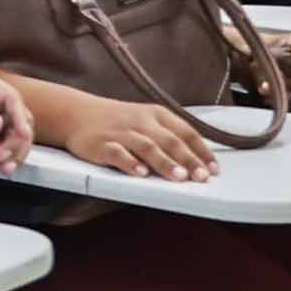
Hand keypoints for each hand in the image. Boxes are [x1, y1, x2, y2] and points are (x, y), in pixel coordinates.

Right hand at [56, 95, 220, 179]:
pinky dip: (130, 163)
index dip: (201, 151)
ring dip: (165, 162)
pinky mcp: (102, 144)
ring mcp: (121, 133)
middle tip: (201, 177)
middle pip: (169, 140)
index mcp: (156, 115)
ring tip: (179, 177)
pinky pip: (118, 153)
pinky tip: (141, 174)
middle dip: (188, 159)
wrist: (76, 114)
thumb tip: (197, 161)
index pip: (185, 132)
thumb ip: (169, 136)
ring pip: (147, 147)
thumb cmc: (117, 120)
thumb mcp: (146, 119)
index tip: (213, 169)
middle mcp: (141, 122)